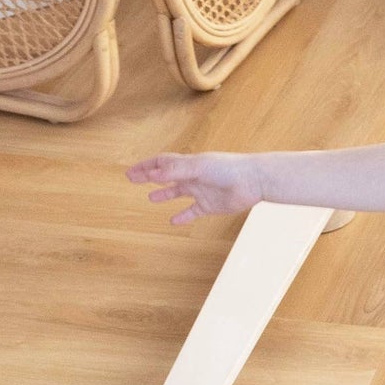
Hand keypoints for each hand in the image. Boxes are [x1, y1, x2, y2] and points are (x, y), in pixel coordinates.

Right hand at [125, 151, 261, 225]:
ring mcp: (201, 191)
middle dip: (150, 177)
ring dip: (164, 195)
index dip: (146, 167)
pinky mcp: (210, 205)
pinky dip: (183, 216)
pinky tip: (174, 221)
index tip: (131, 172)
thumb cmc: (228, 169)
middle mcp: (193, 176)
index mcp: (188, 164)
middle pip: (166, 176)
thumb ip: (175, 171)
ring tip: (151, 198)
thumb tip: (151, 174)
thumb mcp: (198, 167)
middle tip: (133, 179)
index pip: (162, 163)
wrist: (253, 181)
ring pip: (178, 193)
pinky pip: (193, 212)